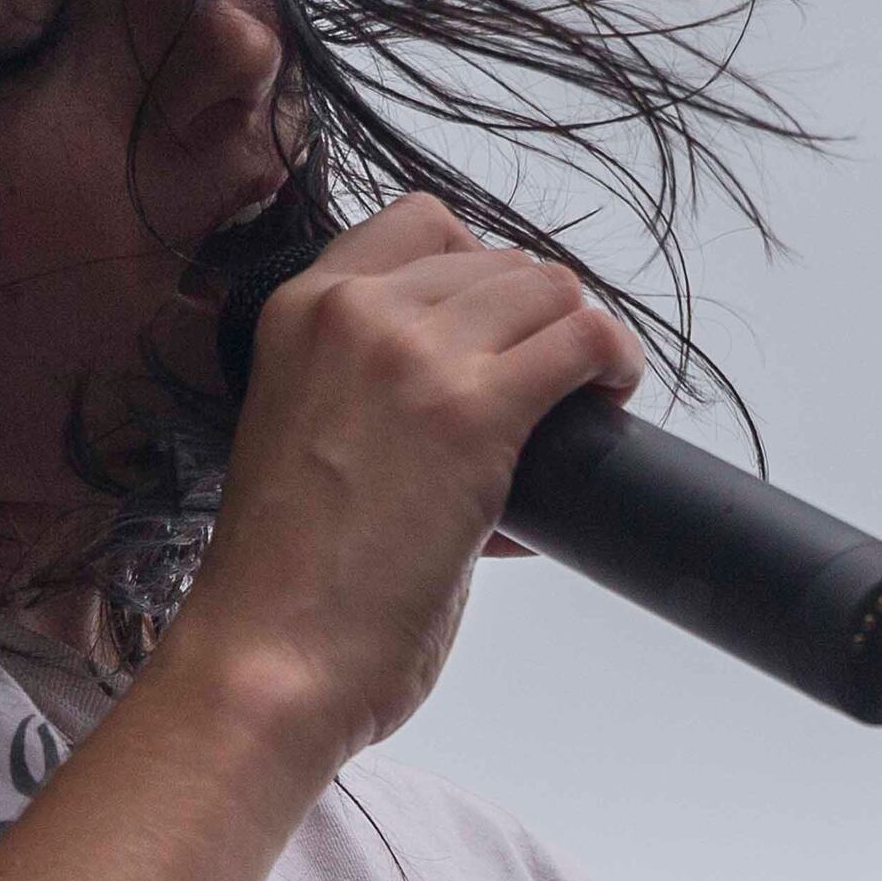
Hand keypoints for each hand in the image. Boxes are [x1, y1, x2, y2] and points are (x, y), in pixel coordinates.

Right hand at [160, 194, 644, 766]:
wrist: (269, 657)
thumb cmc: (282, 582)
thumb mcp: (299, 433)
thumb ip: (367, 393)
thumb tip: (479, 402)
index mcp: (297, 311)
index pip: (420, 223)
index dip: (479, 269)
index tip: (498, 330)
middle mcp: (352, 311)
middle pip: (500, 258)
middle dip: (538, 317)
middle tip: (549, 387)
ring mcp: (412, 355)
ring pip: (550, 289)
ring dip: (583, 340)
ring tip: (587, 397)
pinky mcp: (472, 412)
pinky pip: (585, 342)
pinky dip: (613, 366)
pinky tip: (609, 404)